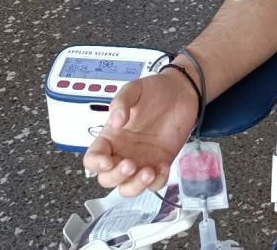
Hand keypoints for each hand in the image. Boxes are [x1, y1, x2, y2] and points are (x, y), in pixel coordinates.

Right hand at [82, 69, 198, 195]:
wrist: (183, 90)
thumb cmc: (156, 90)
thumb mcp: (135, 89)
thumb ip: (121, 102)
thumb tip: (116, 121)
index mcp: (111, 137)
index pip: (93, 158)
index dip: (96, 164)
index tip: (107, 161)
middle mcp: (123, 152)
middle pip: (108, 179)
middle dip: (117, 177)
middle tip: (131, 164)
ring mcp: (141, 160)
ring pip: (129, 188)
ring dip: (136, 185)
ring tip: (149, 171)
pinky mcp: (160, 164)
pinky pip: (154, 184)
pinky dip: (157, 182)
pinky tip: (163, 167)